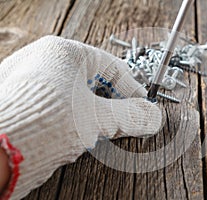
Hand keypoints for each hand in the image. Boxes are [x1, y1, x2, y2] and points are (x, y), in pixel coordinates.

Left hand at [0, 35, 162, 198]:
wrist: (0, 151)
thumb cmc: (46, 122)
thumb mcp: (99, 118)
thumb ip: (131, 116)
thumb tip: (153, 116)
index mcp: (63, 52)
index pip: (111, 66)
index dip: (132, 86)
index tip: (144, 104)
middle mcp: (44, 61)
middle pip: (94, 80)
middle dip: (114, 101)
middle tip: (127, 118)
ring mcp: (33, 81)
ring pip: (78, 93)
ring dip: (97, 111)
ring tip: (105, 127)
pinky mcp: (25, 101)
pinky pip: (62, 104)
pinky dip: (77, 116)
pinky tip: (82, 131)